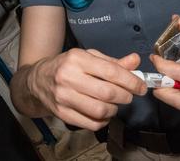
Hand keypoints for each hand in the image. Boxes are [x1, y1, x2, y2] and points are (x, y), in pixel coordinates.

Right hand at [27, 48, 147, 129]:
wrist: (38, 80)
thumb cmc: (67, 66)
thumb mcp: (88, 57)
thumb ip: (113, 62)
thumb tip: (135, 61)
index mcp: (77, 59)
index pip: (111, 72)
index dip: (131, 81)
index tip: (141, 86)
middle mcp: (68, 77)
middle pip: (107, 93)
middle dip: (125, 96)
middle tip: (129, 95)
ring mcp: (64, 97)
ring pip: (100, 110)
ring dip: (114, 109)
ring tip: (114, 103)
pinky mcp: (62, 113)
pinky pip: (91, 123)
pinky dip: (104, 120)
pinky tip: (104, 113)